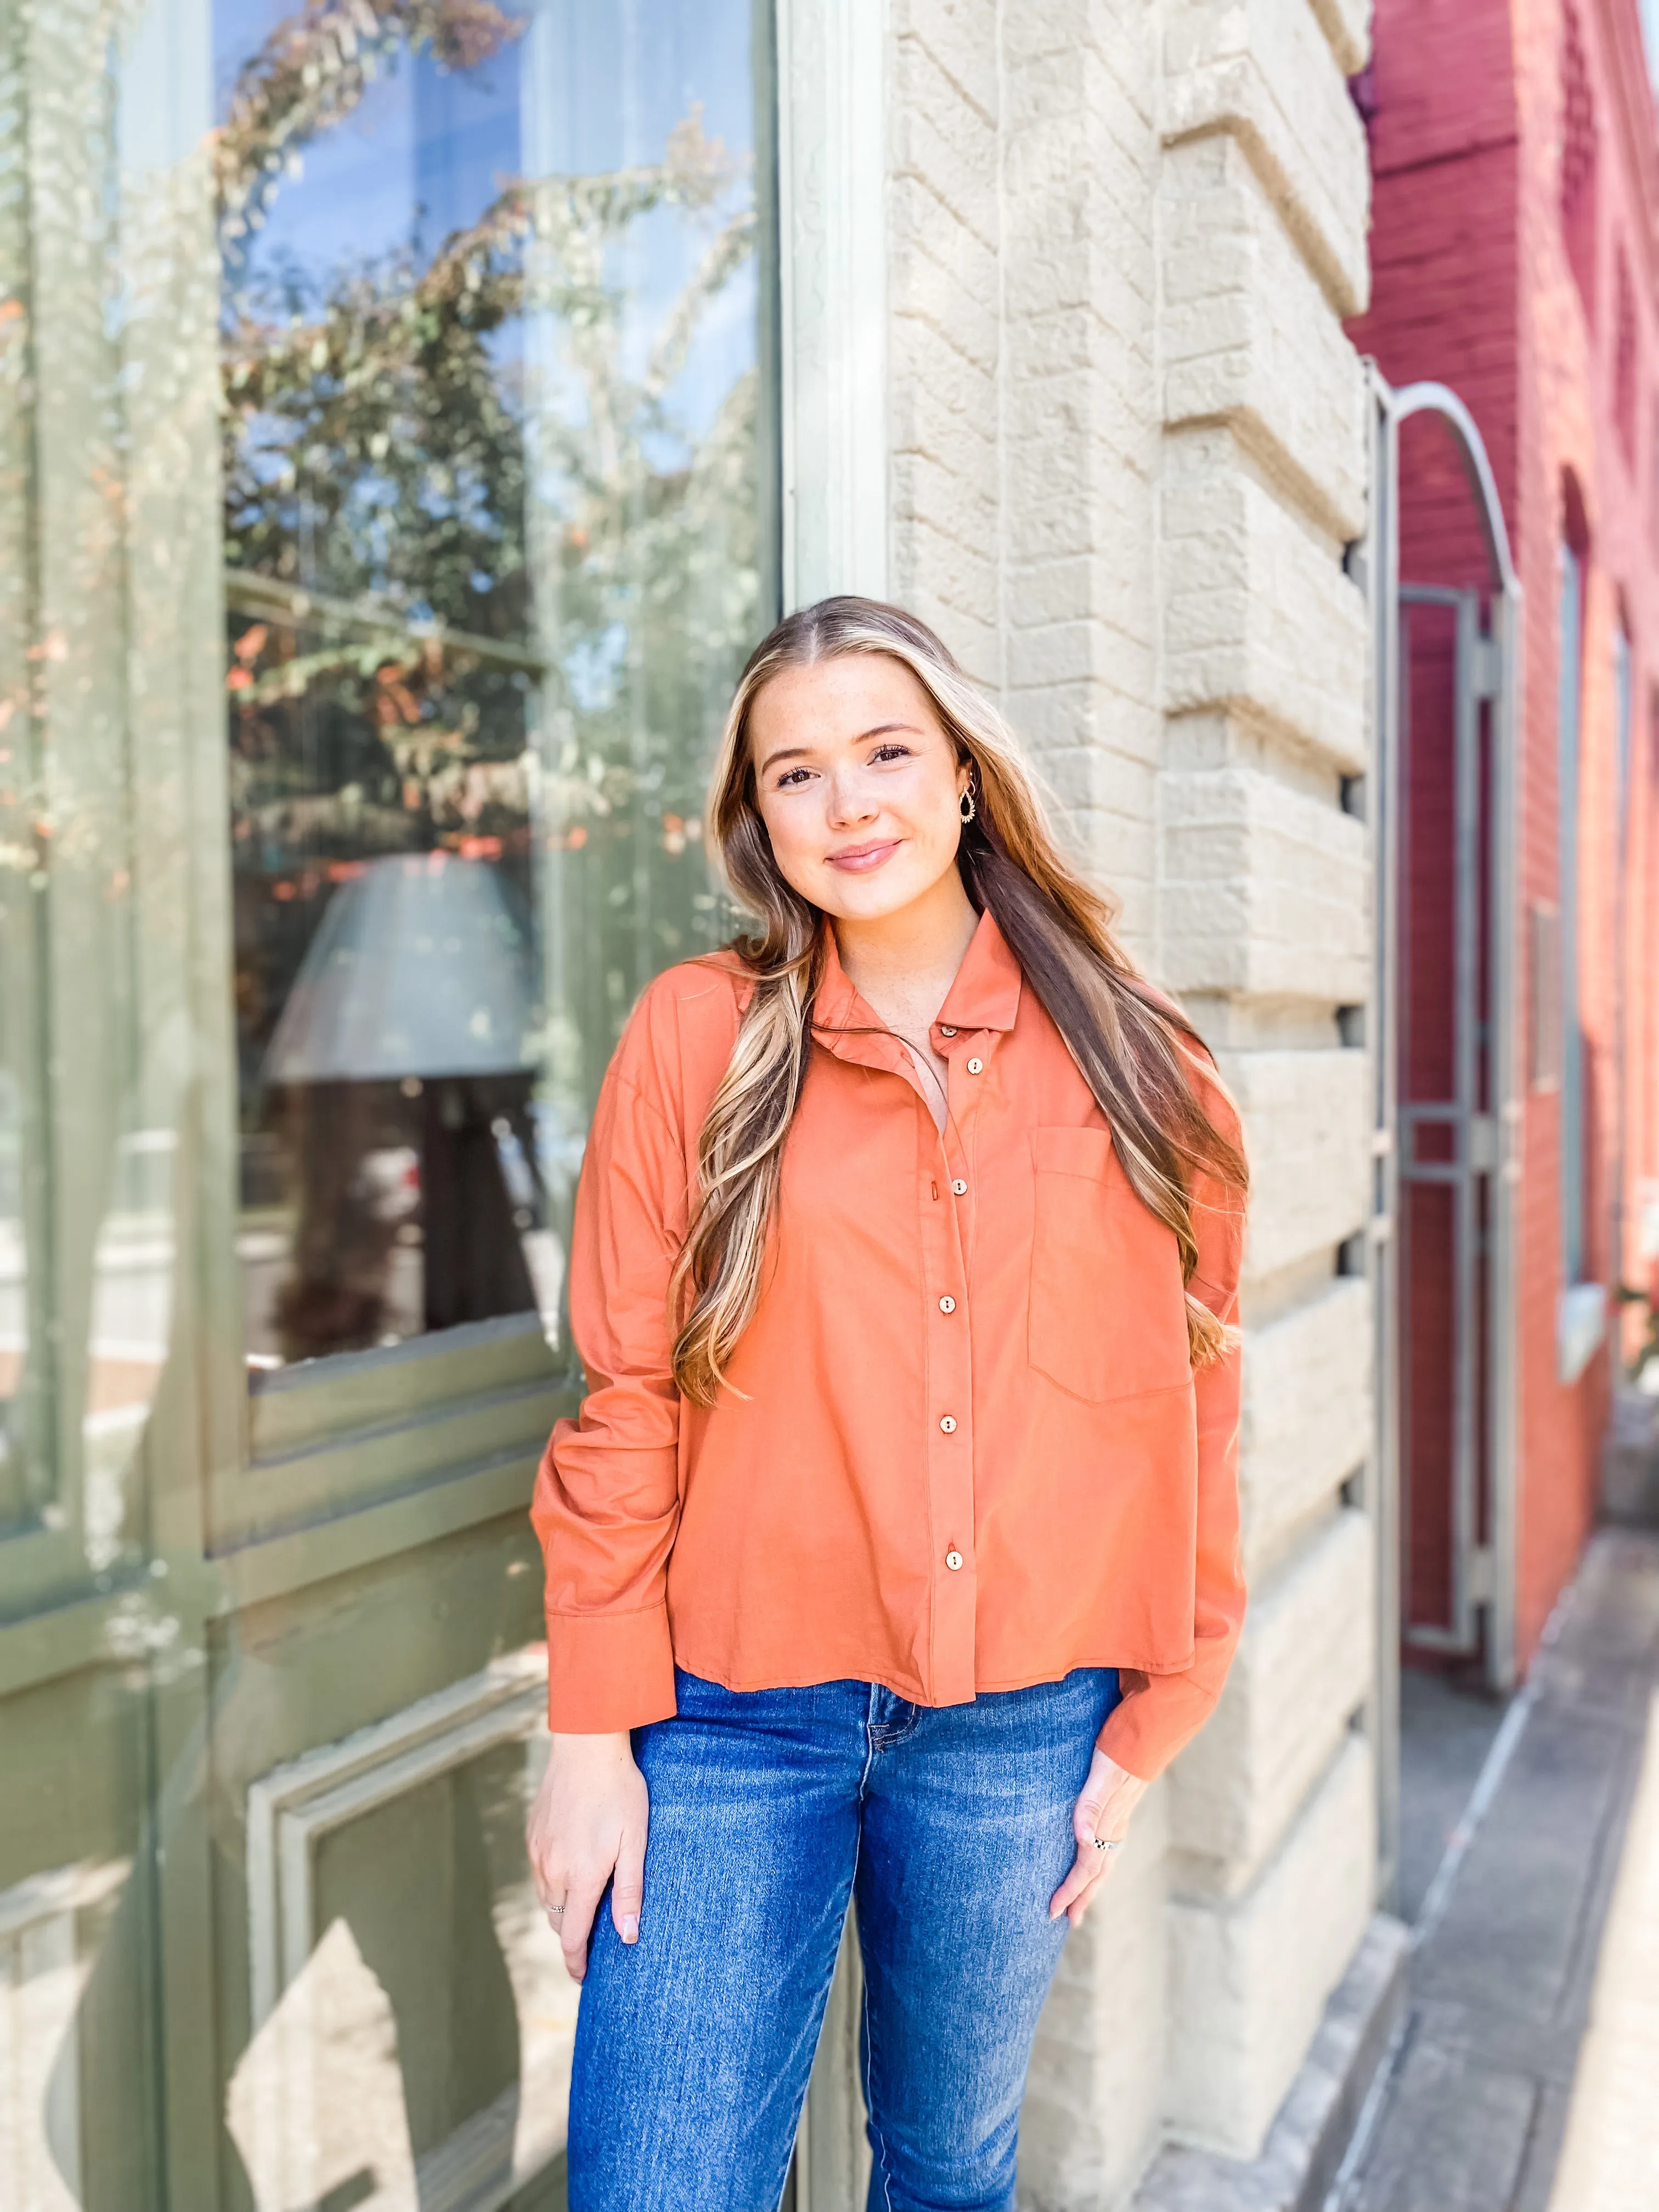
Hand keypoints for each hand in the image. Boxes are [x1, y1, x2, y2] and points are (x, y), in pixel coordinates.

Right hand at [525, 1731, 648, 1982]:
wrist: (586, 1746)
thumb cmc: (620, 1791)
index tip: (583, 1977)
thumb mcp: (635, 1841)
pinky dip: (553, 1883)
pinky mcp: (532, 1834)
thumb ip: (629, 1890)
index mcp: (581, 1876)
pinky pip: (539, 1872)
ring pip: (546, 1898)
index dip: (576, 1962)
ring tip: (584, 1908)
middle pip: (557, 1920)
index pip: (572, 1936)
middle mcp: (553, 1869)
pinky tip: (572, 1870)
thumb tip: (627, 1936)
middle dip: (571, 1936)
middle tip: (592, 1942)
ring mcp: (538, 1851)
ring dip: (562, 1909)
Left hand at [1049, 1747, 1146, 1926]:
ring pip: (1104, 1863)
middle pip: (1097, 1873)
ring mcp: (1119, 1821)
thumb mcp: (1101, 1776)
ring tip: (1081, 1902)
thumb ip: (1090, 1807)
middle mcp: (1115, 1829)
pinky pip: (1108, 1849)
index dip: (1070, 1891)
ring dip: (1091, 1885)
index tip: (1053, 1911)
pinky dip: (1098, 1864)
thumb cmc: (1118, 1754)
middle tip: (1069, 1921)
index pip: (1086, 1868)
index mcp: (1107, 1826)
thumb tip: (1083, 1840)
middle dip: (1082, 1897)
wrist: (1143, 1737)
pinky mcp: (1119, 1811)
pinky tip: (1094, 1861)